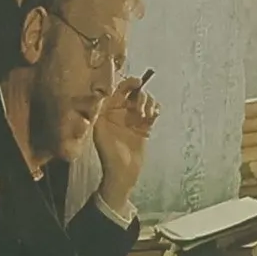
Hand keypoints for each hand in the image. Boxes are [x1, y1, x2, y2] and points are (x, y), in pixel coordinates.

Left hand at [93, 74, 159, 212]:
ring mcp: (133, 118)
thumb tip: (102, 94)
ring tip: (145, 116)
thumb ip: (100, 112)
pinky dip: (156, 110)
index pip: (118, 90)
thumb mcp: (100, 131)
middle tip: (142, 102)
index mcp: (108, 110)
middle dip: (141, 93)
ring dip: (149, 103)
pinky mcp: (145, 125)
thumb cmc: (109, 154)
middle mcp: (120, 111)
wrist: (123, 173)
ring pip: (145, 100)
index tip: (137, 83)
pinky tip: (153, 116)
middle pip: (134, 92)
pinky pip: (153, 111)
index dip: (127, 83)